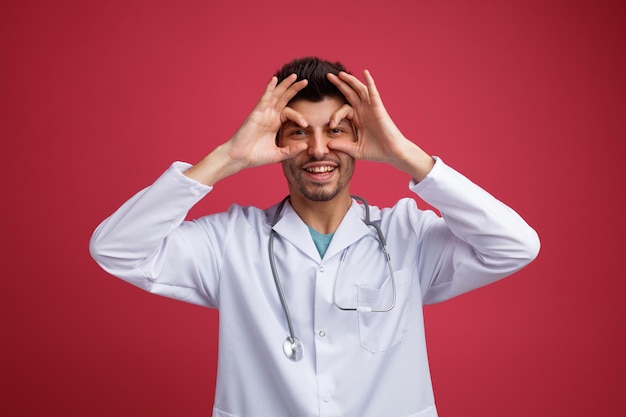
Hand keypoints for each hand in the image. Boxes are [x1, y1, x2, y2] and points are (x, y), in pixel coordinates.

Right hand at [185, 74, 308, 184]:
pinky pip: (264, 98)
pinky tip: (275, 79)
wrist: (240, 158)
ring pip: (275, 95)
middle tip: (306, 81)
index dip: (299, 116)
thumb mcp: (278, 154)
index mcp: (275, 123)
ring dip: (284, 85)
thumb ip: (291, 150)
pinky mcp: (256, 113)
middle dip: (294, 89)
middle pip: (284, 98)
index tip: (306, 125)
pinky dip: (269, 88)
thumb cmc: (256, 156)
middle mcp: (270, 116)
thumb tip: (306, 145)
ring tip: (294, 76)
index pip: (289, 112)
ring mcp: (263, 113)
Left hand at [326, 70, 433, 179]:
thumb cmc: (376, 151)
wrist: (392, 153)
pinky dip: (369, 82)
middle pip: (349, 93)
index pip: (342, 109)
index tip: (331, 126)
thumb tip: (327, 144)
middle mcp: (363, 111)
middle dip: (339, 84)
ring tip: (340, 73)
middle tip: (328, 76)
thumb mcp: (355, 149)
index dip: (335, 115)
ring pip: (359, 90)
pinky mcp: (378, 108)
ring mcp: (371, 108)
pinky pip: (373, 92)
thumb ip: (342, 146)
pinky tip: (365, 72)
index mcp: (357, 119)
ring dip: (350, 80)